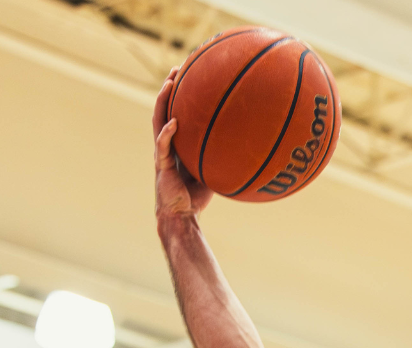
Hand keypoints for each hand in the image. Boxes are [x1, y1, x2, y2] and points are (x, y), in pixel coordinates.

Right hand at [153, 67, 211, 218]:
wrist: (181, 215)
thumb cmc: (197, 196)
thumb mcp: (216, 171)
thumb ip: (225, 156)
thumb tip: (253, 145)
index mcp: (177, 142)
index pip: (177, 111)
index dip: (181, 93)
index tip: (191, 73)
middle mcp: (167, 143)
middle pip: (165, 108)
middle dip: (170, 87)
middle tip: (178, 67)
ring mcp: (162, 152)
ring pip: (158, 120)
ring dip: (162, 101)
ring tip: (170, 83)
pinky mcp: (161, 165)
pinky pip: (163, 146)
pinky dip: (167, 133)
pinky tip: (174, 122)